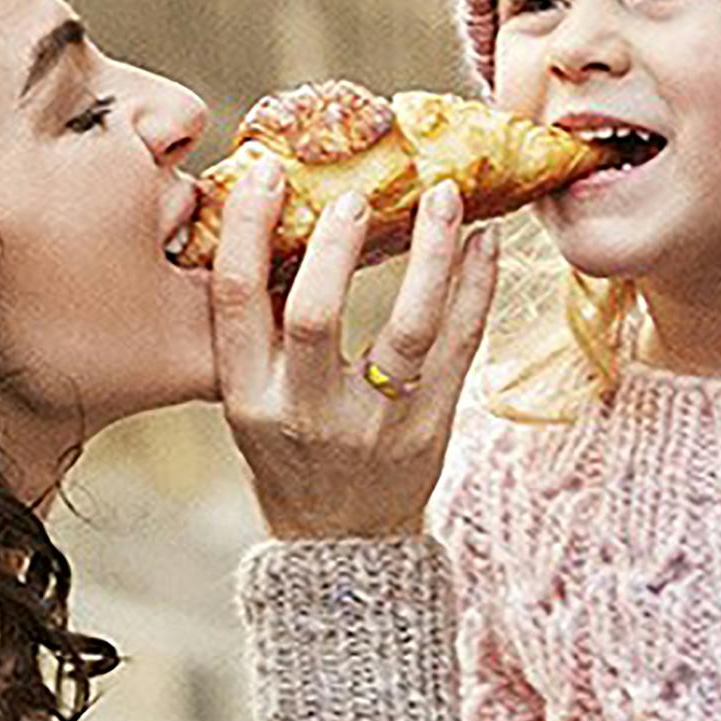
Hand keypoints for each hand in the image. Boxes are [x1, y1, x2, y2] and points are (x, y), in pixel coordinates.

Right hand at [213, 165, 498, 541]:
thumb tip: (272, 216)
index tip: (268, 172)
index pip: (236, 301)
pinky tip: (484, 242)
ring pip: (407, 328)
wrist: (345, 547)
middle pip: (315, 314)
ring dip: (429, 254)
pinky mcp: (431, 430)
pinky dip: (475, 289)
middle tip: (359, 189)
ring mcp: (375, 425)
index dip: (246, 229)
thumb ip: (254, 330)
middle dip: (336, 244)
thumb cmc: (291, 458)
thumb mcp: (250, 403)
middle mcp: (307, 414)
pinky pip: (460, 348)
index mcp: (249, 399)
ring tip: (445, 196)